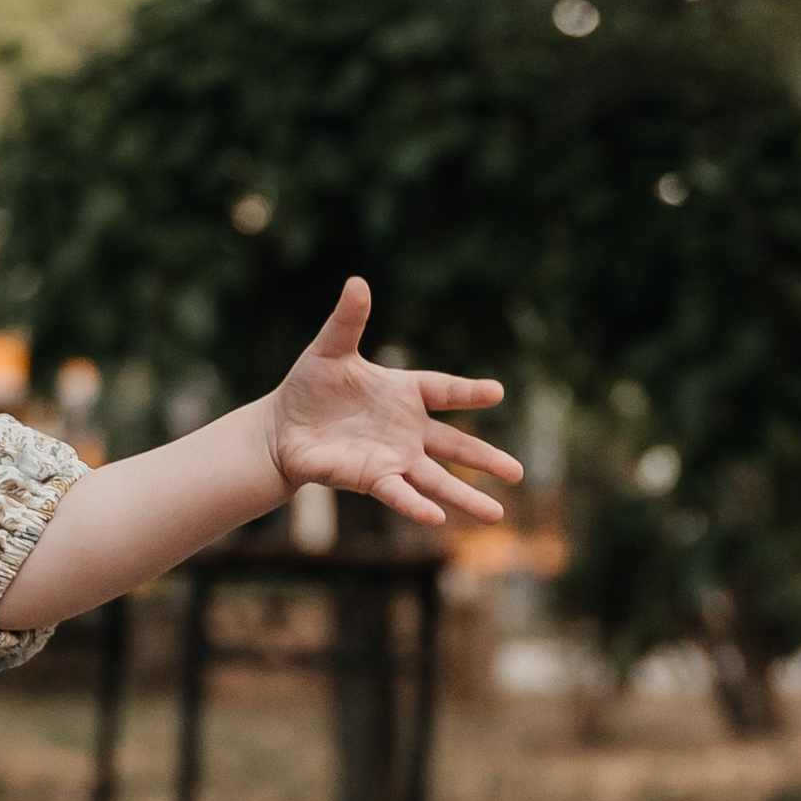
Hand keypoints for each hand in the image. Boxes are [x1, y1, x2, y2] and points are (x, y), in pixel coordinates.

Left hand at [267, 278, 521, 530]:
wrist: (282, 428)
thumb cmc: (309, 387)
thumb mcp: (329, 349)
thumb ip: (348, 320)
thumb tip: (357, 282)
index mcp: (404, 393)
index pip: (444, 390)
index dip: (468, 392)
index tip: (496, 392)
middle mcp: (406, 430)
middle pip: (455, 445)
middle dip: (486, 459)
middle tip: (518, 473)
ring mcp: (392, 457)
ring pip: (436, 480)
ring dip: (466, 497)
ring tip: (496, 515)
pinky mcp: (371, 478)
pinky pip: (398, 493)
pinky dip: (416, 505)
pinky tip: (438, 518)